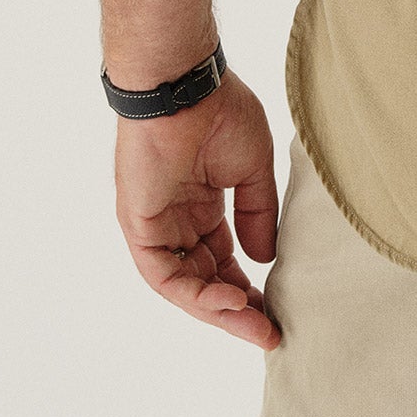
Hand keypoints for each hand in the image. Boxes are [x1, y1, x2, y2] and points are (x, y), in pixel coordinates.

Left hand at [112, 69, 281, 349]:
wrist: (185, 85)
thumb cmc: (219, 111)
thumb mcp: (251, 168)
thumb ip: (258, 214)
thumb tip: (266, 258)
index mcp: (199, 206)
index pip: (222, 261)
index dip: (247, 288)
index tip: (277, 310)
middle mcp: (175, 222)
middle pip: (204, 281)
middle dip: (236, 310)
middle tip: (270, 331)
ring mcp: (155, 227)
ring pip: (185, 286)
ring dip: (219, 311)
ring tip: (255, 326)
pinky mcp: (139, 228)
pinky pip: (164, 275)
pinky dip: (196, 294)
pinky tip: (229, 299)